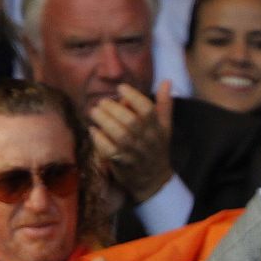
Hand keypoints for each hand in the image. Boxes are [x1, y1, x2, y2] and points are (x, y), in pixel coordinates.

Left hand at [88, 83, 174, 201]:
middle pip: (131, 121)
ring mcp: (135, 153)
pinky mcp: (122, 163)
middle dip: (114, 109)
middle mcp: (147, 140)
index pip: (147, 110)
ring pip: (120, 135)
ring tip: (94, 112)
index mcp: (158, 128)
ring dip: (104, 121)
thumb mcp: (164, 126)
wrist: (153, 179)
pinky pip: (109, 151)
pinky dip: (99, 139)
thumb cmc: (156, 147)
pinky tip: (93, 130)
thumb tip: (166, 81)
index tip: (121, 88)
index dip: (134, 96)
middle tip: (102, 102)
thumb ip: (164, 103)